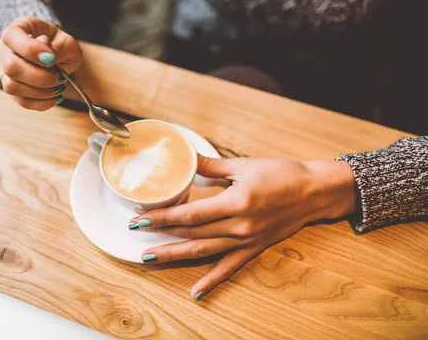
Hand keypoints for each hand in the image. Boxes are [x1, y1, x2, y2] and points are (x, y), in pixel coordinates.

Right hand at [0, 16, 82, 110]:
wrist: (61, 57)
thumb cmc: (61, 46)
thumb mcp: (67, 42)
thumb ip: (58, 47)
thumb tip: (46, 55)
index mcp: (18, 29)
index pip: (11, 37)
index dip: (31, 50)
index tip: (52, 58)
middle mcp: (7, 49)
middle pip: (10, 66)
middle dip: (39, 77)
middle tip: (59, 78)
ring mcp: (7, 71)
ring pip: (11, 86)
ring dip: (39, 92)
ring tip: (58, 87)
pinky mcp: (14, 89)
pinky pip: (21, 100)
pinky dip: (40, 103)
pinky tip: (55, 97)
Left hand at [130, 155, 356, 300]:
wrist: (314, 191)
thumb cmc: (281, 174)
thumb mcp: (244, 165)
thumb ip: (210, 165)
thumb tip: (185, 158)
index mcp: (235, 202)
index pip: (190, 214)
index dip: (162, 216)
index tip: (141, 217)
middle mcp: (239, 226)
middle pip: (192, 234)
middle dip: (161, 234)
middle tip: (136, 233)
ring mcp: (246, 241)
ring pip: (204, 252)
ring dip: (175, 255)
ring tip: (149, 257)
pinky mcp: (254, 248)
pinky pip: (229, 268)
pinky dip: (211, 281)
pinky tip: (195, 293)